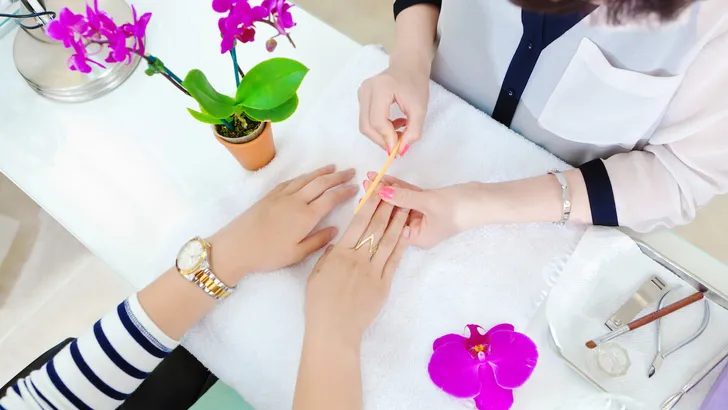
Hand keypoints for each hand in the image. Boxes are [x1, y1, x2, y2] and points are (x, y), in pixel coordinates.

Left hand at [209, 165, 356, 281]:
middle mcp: (296, 201)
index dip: (345, 191)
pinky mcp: (270, 196)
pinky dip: (303, 176)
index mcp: (306, 216)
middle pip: (321, 184)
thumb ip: (318, 241)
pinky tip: (307, 176)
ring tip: (332, 168)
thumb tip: (335, 229)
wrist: (236, 246)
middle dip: (337, 177)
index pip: (331, 199)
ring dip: (321, 172)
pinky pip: (291, 181)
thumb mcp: (297, 254)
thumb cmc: (268, 254)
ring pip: (306, 179)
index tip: (356, 187)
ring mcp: (282, 196)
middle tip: (350, 171)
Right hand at [304, 193, 409, 346]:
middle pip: (376, 228)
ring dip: (398, 222)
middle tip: (396, 192)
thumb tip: (337, 244)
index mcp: (340, 253)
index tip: (376, 191)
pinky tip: (407, 232)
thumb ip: (328, 257)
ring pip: (388, 241)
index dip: (369, 205)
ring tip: (406, 207)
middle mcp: (358, 258)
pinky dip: (401, 245)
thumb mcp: (316, 275)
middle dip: (386, 208)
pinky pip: (394, 261)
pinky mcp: (384, 284)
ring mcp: (373, 271)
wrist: (334, 329)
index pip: (358, 223)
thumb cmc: (319, 304)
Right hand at [357, 59, 429, 155]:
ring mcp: (361, 93)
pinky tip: (394, 124)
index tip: (399, 150)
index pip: (378, 121)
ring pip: (365, 125)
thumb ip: (413, 130)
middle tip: (398, 146)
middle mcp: (366, 90)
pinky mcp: (362, 97)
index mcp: (380, 88)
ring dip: (381, 135)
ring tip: (400, 131)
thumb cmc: (416, 83)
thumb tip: (400, 150)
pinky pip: (367, 120)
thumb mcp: (420, 108)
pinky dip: (379, 128)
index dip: (387, 138)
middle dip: (382, 140)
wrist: (408, 64)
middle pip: (367, 125)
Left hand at [364, 173, 484, 248]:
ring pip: (400, 202)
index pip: (390, 226)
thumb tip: (381, 191)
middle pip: (393, 213)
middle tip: (365, 184)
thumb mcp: (428, 202)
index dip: (376, 211)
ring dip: (387, 190)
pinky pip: (410, 195)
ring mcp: (423, 216)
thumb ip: (403, 197)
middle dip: (379, 198)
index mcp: (417, 238)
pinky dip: (400, 187)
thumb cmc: (459, 208)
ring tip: (371, 177)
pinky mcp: (428, 203)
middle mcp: (418, 230)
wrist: (485, 200)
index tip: (364, 198)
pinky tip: (386, 178)